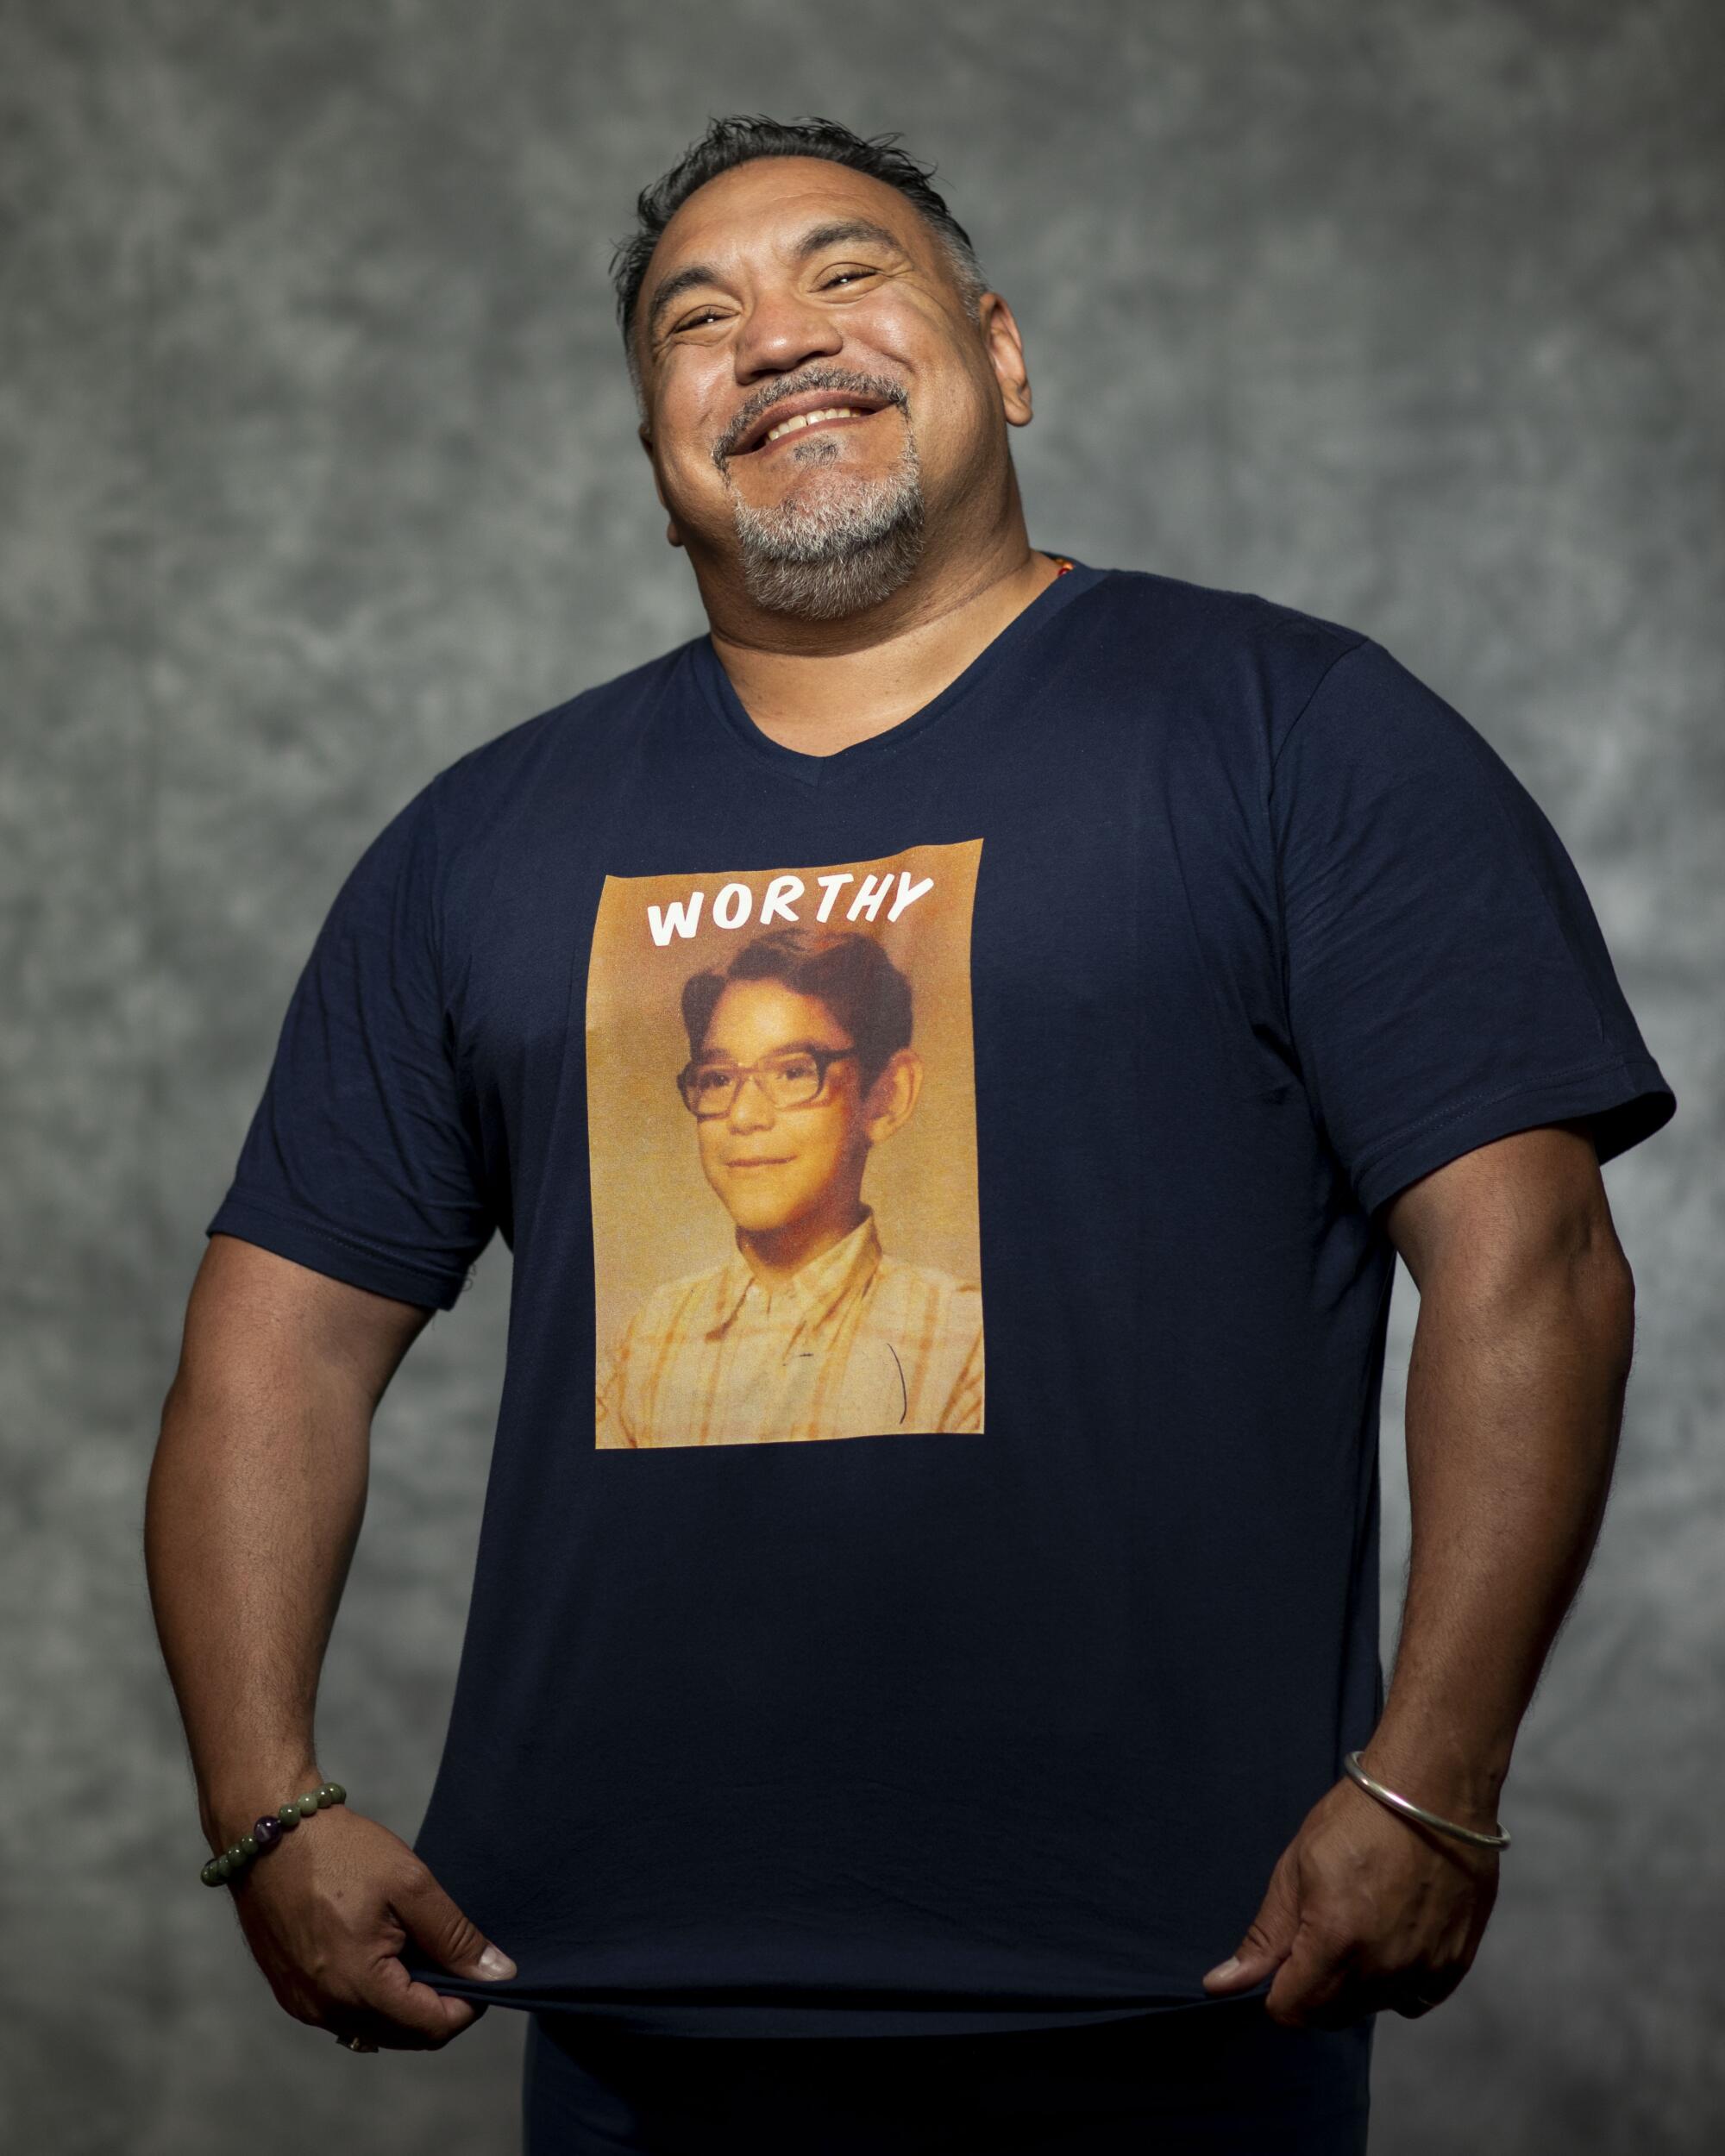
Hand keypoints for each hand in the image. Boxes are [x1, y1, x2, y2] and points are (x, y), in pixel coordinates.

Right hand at [224, 1804, 517, 2049]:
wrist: (271, 1834)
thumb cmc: (342, 1852)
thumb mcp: (411, 1884)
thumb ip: (455, 1937)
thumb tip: (498, 1974)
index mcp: (357, 1986)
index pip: (432, 2027)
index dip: (468, 2004)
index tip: (481, 1970)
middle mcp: (325, 2010)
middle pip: (405, 2035)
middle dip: (439, 2005)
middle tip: (451, 1956)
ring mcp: (303, 2005)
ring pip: (375, 2029)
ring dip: (405, 2003)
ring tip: (416, 1949)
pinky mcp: (291, 1993)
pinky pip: (345, 2015)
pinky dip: (373, 1998)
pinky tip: (382, 1954)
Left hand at [1200, 1771, 1499, 2028]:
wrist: (1433, 1790)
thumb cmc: (1356, 1820)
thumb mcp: (1295, 1869)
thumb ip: (1264, 1938)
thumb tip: (1220, 1985)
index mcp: (1335, 1942)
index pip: (1291, 2011)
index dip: (1277, 1987)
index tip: (1285, 1954)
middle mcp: (1383, 1970)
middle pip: (1330, 2014)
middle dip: (1314, 1985)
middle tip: (1321, 1929)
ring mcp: (1424, 1971)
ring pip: (1371, 2007)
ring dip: (1356, 1983)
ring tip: (1361, 1922)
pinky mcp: (1454, 1966)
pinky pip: (1412, 2000)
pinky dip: (1397, 1981)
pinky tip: (1394, 1935)